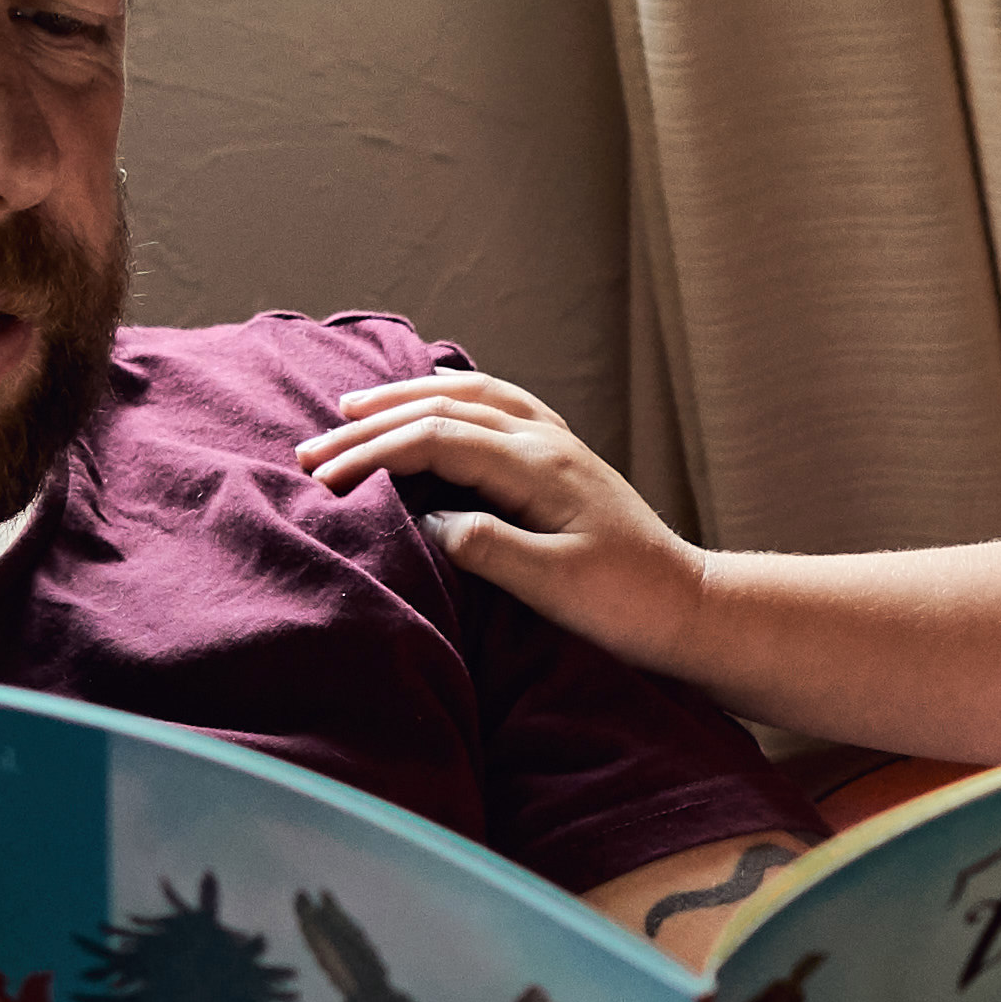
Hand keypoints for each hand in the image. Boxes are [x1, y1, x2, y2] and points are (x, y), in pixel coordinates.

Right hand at [293, 372, 708, 668]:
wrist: (689, 606)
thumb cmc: (626, 604)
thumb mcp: (554, 586)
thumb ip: (488, 548)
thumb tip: (429, 521)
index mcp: (539, 466)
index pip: (437, 438)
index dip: (374, 454)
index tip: (325, 480)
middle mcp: (546, 440)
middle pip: (443, 410)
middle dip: (371, 425)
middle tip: (311, 449)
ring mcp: (557, 443)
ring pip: (469, 396)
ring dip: (406, 400)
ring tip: (351, 409)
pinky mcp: (563, 458)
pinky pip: (499, 404)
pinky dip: (454, 395)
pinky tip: (434, 399)